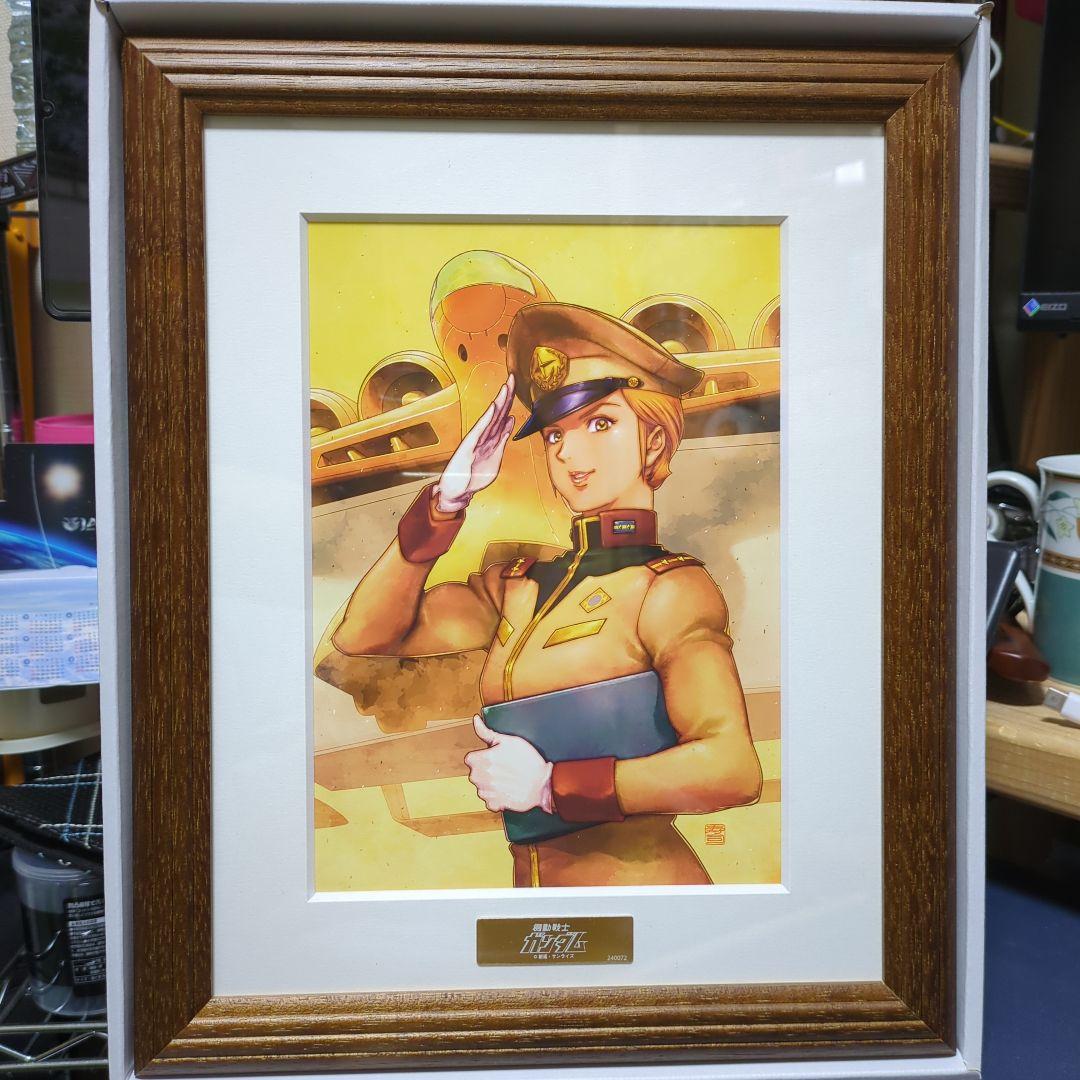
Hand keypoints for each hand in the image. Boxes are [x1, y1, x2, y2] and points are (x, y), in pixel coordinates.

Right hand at [434, 375, 515, 513]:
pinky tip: (493, 408)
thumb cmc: (473, 476)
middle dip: (506, 395)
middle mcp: (483, 436)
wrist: (457, 491)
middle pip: (497, 412)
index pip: (502, 415)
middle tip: (512, 378)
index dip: (510, 400)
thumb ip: (502, 439)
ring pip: (490, 418)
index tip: (515, 385)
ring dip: (498, 403)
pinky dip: (487, 419)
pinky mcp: (469, 447)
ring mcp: (476, 441)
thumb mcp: (495, 457)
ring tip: (505, 388)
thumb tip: (510, 422)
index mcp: (490, 438)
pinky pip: (480, 431)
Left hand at [465, 714, 553, 813]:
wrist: (542, 783)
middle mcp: (480, 777)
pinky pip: (488, 799)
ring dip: (489, 783)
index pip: (470, 759)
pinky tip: (506, 789)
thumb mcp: (509, 740)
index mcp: (482, 760)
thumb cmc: (528, 761)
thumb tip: (475, 720)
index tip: (493, 757)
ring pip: (481, 786)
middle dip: (485, 769)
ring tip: (506, 778)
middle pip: (475, 772)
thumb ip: (487, 732)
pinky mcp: (494, 804)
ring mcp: (487, 792)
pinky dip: (495, 796)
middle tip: (502, 767)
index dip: (482, 756)